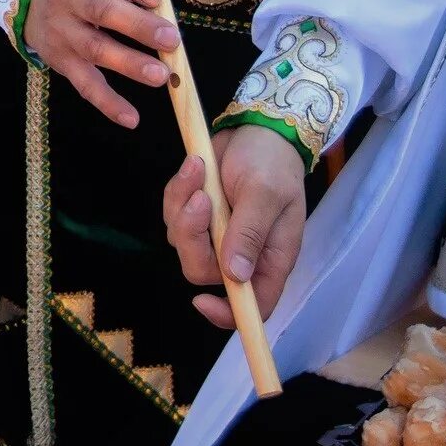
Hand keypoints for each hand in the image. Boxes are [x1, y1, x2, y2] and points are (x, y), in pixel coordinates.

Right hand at [21, 0, 178, 127]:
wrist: (32, 3)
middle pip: (101, 11)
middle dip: (137, 25)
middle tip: (171, 38)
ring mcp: (63, 33)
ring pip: (95, 49)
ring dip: (128, 63)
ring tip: (162, 75)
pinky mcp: (63, 63)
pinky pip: (85, 85)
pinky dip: (108, 103)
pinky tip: (132, 118)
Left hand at [164, 124, 307, 327]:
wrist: (258, 131)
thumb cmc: (272, 163)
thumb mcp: (265, 194)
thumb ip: (249, 233)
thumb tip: (235, 275)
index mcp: (269, 259)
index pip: (252, 306)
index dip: (227, 314)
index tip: (201, 301)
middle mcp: (241, 254)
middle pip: (202, 271)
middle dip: (193, 236)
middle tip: (201, 197)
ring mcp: (215, 235)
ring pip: (182, 242)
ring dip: (183, 206)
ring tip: (199, 170)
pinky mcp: (196, 214)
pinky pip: (173, 215)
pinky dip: (178, 191)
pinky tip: (194, 166)